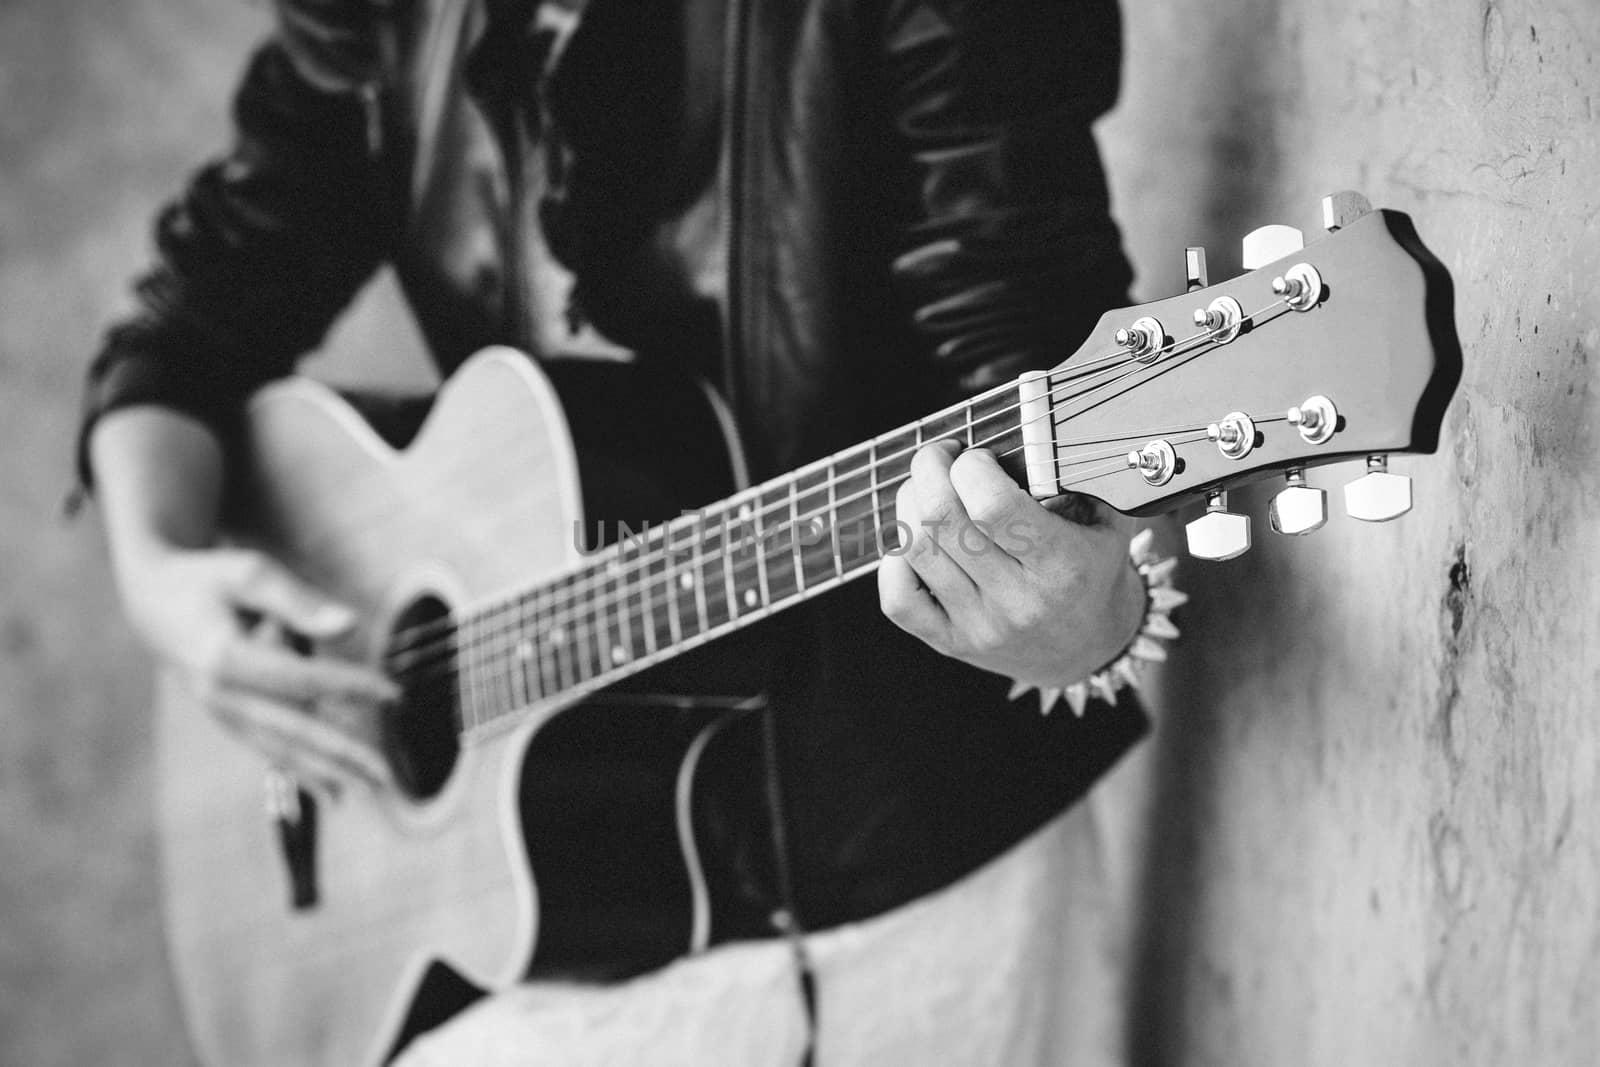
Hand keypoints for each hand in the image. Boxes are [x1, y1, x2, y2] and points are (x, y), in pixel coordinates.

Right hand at [116, 545, 397, 796]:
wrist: (153, 601)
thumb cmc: (209, 579)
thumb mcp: (250, 574)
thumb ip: (299, 603)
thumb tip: (349, 627)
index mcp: (224, 658)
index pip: (300, 680)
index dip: (350, 687)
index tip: (393, 693)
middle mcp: (220, 696)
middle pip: (292, 729)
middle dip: (341, 753)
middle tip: (385, 774)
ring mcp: (220, 713)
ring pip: (280, 749)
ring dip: (324, 772)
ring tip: (366, 790)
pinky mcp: (226, 719)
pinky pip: (268, 749)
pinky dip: (300, 770)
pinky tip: (332, 791)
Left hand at [878, 441, 1144, 687]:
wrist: (1090, 649)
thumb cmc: (1095, 571)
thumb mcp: (1111, 521)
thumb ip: (1084, 476)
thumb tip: (1047, 426)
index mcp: (1063, 565)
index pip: (994, 507)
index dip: (972, 468)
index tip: (977, 455)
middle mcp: (1018, 600)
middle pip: (943, 521)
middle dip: (929, 469)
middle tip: (940, 456)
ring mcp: (981, 625)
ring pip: (917, 550)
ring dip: (909, 503)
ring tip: (925, 488)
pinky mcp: (952, 643)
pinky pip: (898, 601)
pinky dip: (893, 561)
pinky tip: (914, 541)